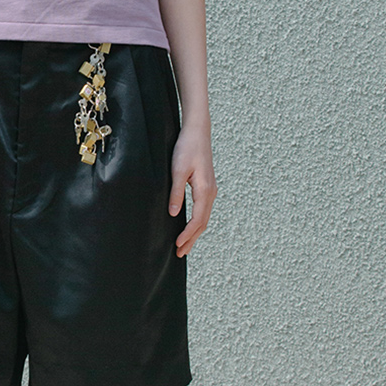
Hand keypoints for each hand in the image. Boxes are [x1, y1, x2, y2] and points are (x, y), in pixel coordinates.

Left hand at [169, 115, 215, 253]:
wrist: (197, 132)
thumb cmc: (187, 148)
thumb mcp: (178, 170)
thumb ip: (176, 193)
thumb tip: (174, 214)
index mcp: (205, 190)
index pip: (197, 220)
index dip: (188, 235)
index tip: (177, 245)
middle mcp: (211, 193)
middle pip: (203, 223)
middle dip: (191, 239)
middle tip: (180, 254)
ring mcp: (210, 190)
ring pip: (204, 218)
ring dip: (194, 233)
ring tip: (184, 245)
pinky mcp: (207, 187)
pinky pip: (203, 210)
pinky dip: (197, 223)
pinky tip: (190, 227)